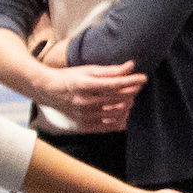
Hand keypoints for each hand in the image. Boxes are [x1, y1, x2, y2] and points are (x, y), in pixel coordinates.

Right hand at [18, 55, 141, 127]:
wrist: (48, 92)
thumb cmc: (70, 78)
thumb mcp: (88, 70)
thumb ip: (111, 70)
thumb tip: (131, 66)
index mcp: (84, 85)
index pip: (115, 84)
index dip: (132, 81)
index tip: (143, 77)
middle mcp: (84, 102)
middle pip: (118, 99)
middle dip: (132, 92)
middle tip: (135, 86)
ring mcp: (84, 116)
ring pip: (116, 113)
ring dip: (128, 105)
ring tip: (129, 98)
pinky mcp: (84, 126)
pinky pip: (109, 126)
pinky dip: (121, 120)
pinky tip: (124, 112)